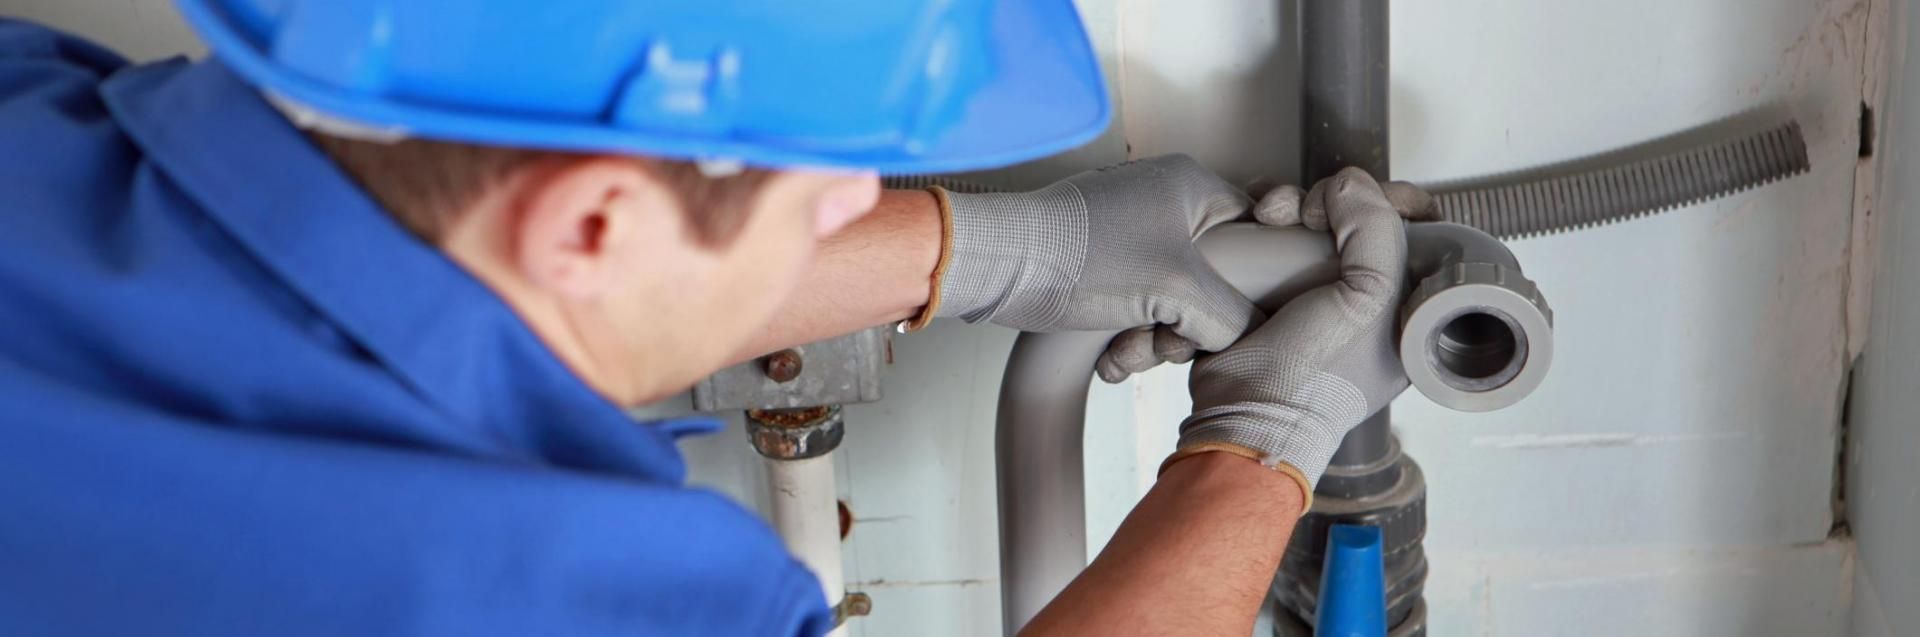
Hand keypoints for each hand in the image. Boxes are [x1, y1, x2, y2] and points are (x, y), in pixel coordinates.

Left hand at [932, 154, 1257, 381]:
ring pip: (1173, 303)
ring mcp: (1130, 235)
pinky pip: (1136, 308)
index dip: (1255, 275)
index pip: (1257, 228)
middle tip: (1165, 338)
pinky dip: (1125, 338)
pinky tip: (1107, 357)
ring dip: (1153, 340)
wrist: (999, 267)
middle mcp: (1163, 204)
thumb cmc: (1083, 258)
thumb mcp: (1179, 290)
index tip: (1236, 305)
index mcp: (1192, 188)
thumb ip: (1233, 314)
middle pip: (1214, 279)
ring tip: (1123, 350)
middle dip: (1188, 325)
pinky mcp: (1102, 265)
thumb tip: (1249, 335)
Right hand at [1171, 167, 1415, 498]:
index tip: (1369, 199)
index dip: (1393, 202)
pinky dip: (1261, 218)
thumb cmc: (1313, 381)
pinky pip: (1272, 234)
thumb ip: (1376, 230)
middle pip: (1358, 214)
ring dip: (1288, 204)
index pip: (1418, 230)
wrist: (1243, 412)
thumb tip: (1347, 185)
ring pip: (1311, 218)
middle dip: (1331, 198)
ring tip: (1269, 217)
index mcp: (1406, 306)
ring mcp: (1312, 290)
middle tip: (1308, 212)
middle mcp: (1362, 296)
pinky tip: (1253, 220)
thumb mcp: (1369, 298)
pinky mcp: (1267, 286)